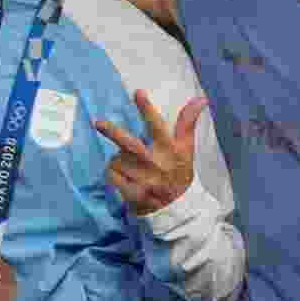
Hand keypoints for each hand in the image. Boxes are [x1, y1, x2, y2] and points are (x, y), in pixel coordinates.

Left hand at [92, 88, 208, 217]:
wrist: (176, 208)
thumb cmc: (178, 172)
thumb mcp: (186, 149)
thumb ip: (188, 123)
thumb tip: (201, 98)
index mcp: (170, 150)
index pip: (157, 126)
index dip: (147, 109)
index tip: (138, 92)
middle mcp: (156, 163)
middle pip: (130, 145)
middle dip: (114, 133)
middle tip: (98, 123)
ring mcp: (144, 179)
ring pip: (117, 160)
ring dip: (118, 160)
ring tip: (132, 167)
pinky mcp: (133, 193)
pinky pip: (112, 176)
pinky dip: (113, 175)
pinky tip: (125, 179)